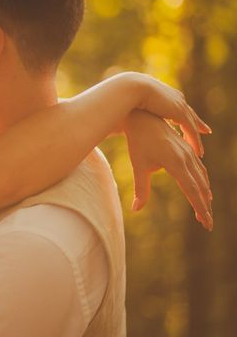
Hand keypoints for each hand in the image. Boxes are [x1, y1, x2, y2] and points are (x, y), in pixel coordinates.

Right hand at [118, 72, 211, 156]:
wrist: (130, 90)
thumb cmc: (123, 98)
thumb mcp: (131, 106)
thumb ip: (132, 116)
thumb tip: (120, 124)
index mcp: (163, 93)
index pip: (175, 106)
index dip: (180, 115)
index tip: (180, 122)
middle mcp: (174, 97)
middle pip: (188, 113)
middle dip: (195, 122)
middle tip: (204, 131)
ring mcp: (179, 104)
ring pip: (192, 124)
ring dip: (195, 138)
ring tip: (200, 150)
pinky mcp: (180, 112)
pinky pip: (190, 130)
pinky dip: (195, 141)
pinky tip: (198, 152)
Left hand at [124, 110, 212, 230]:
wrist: (142, 118)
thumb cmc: (138, 142)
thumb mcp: (139, 166)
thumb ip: (141, 189)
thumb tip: (135, 209)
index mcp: (176, 163)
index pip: (192, 191)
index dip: (200, 208)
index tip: (206, 223)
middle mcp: (186, 158)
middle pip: (200, 187)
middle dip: (204, 206)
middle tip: (207, 224)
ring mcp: (188, 152)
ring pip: (202, 176)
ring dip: (204, 193)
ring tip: (205, 209)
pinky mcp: (186, 148)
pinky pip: (198, 167)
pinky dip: (202, 180)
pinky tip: (202, 188)